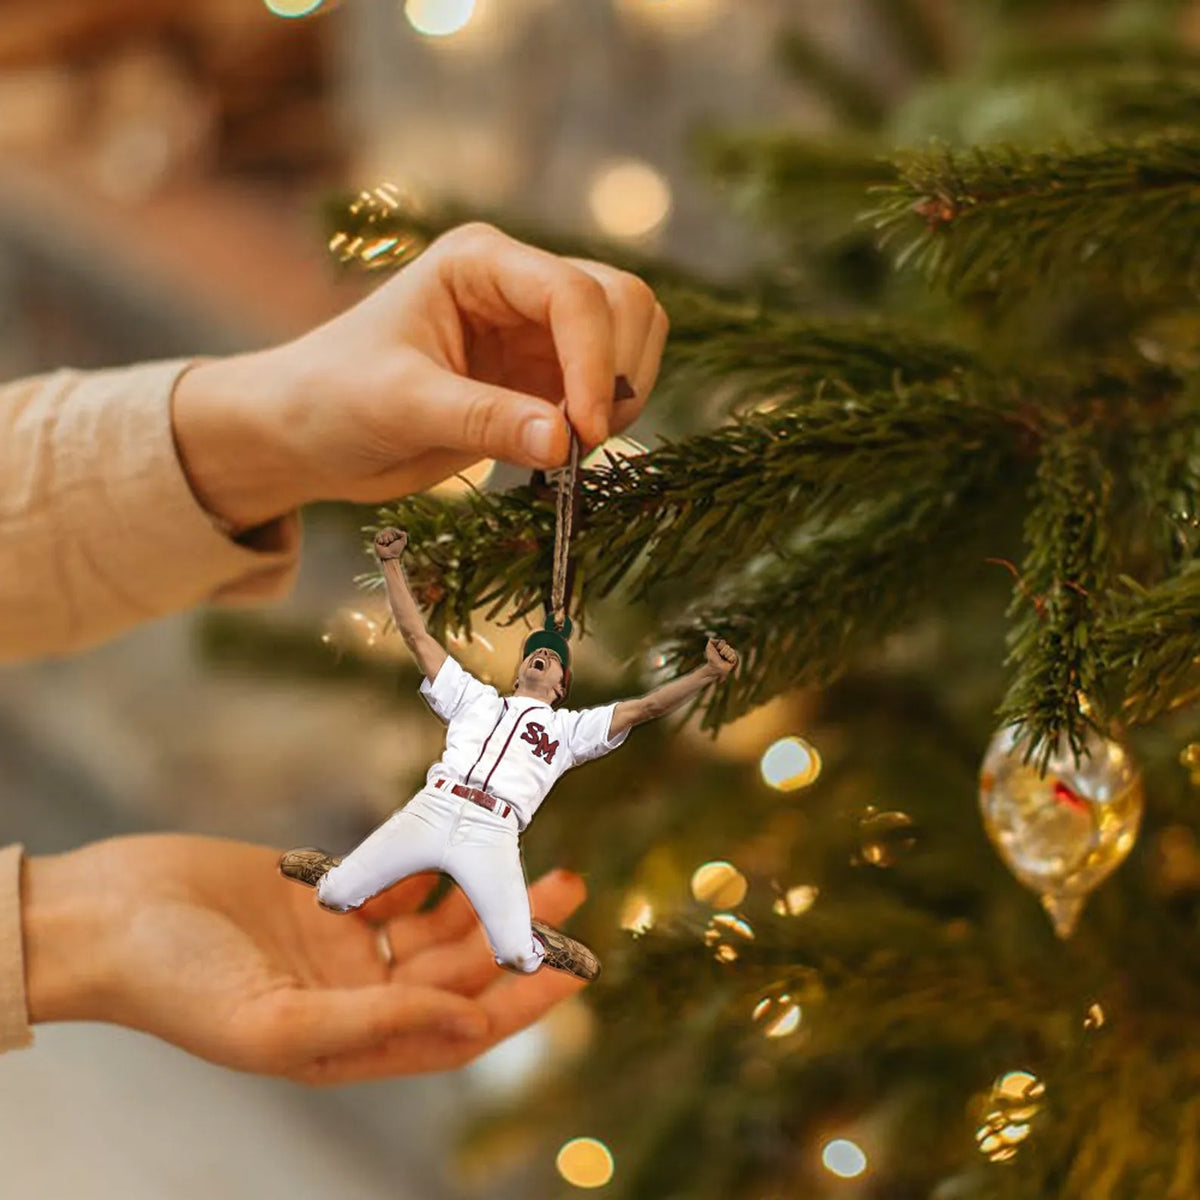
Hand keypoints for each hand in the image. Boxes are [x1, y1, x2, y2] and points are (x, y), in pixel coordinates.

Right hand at [23, 834, 587, 1084]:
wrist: (105, 916)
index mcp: (348, 1042)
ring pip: (435, 920)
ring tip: (530, 853)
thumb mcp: (277, 1022)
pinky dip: (428, 862)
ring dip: (482, 890)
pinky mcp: (323, 893)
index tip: (574, 965)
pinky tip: (459, 837)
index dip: (521, 1000)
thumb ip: (380, 1024)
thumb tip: (472, 1023)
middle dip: (516, 931)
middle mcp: (354, 996)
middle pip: (458, 968)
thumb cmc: (172, 983)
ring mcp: (339, 945)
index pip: (459, 1030)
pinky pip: (395, 879)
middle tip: (568, 883)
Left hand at [172, 223, 669, 531]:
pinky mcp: (545, 374)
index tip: (585, 432)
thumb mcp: (402, 406)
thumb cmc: (333, 398)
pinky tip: (569, 447)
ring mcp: (537, 329)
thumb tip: (564, 441)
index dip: (594, 360)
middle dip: (618, 371)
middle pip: (621, 300)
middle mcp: (518, 284)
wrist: (310, 434)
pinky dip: (611, 413)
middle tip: (584, 441)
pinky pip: (612, 381)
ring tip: (576, 445)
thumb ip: (484, 421)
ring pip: (630, 334)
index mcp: (480, 263)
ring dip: (626, 390)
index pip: (572, 292)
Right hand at [374, 527, 407, 560]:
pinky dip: (381, 540)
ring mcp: (381, 537)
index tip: (394, 540)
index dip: (394, 534)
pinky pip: (378, 535)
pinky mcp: (376, 540)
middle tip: (390, 542)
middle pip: (387, 529)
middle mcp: (387, 534)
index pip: (392, 529)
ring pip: (383, 533)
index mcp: (392, 533)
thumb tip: (399, 531)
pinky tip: (382, 544)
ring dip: (386, 539)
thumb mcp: (403, 542)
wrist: (390, 556)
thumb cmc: (396, 549)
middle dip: (390, 537)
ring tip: (386, 544)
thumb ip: (404, 534)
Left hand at [704, 637, 737, 679]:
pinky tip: (727, 661)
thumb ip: (711, 641)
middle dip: (722, 651)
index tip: (716, 650)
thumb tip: (712, 638)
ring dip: (726, 655)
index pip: (723, 642)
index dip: (719, 646)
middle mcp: (727, 650)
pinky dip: (729, 658)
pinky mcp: (734, 660)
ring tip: (724, 659)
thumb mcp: (709, 648)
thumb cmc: (711, 658)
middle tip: (720, 656)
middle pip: (727, 646)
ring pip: (731, 650)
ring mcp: (731, 655)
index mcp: (722, 647)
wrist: (714, 667)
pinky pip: (734, 656)